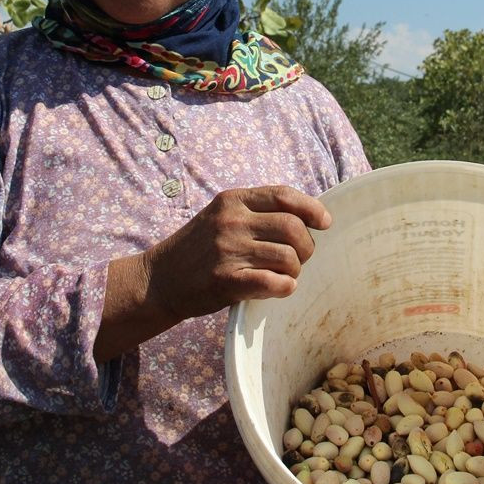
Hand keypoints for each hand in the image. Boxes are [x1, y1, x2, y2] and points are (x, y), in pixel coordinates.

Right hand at [143, 185, 331, 321]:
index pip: (284, 195)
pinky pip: (272, 282)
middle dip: (307, 246)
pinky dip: (285, 287)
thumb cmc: (197, 249)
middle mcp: (231, 221)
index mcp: (233, 200)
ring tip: (286, 276)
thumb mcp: (221, 216)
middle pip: (292, 227)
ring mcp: (227, 250)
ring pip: (287, 256)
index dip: (312, 208)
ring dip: (295, 270)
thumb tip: (306, 217)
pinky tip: (282, 288)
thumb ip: (255, 212)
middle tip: (300, 258)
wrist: (158, 280)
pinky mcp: (225, 281)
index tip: (324, 222)